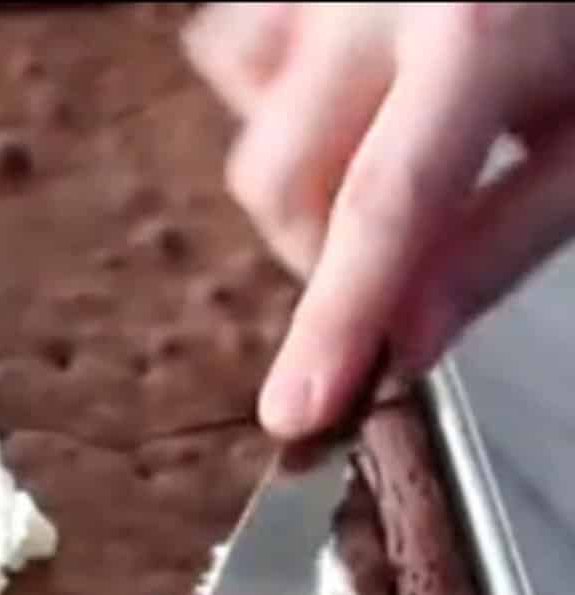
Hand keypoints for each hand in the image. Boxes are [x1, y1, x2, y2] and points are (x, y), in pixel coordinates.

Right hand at [183, 2, 574, 437]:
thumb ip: (506, 238)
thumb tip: (407, 345)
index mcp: (476, 35)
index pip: (384, 207)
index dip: (334, 320)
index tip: (298, 410)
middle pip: (279, 180)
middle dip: (317, 249)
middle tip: (393, 254)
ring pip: (248, 130)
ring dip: (300, 179)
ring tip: (381, 149)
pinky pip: (235, 60)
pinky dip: (276, 108)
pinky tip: (346, 97)